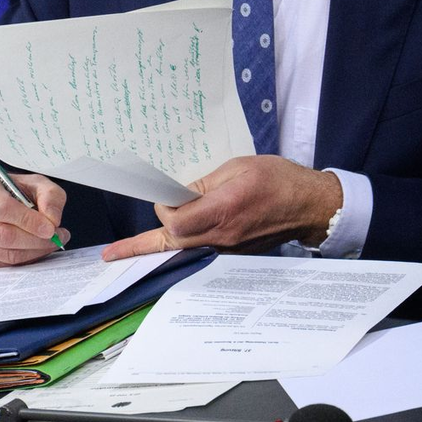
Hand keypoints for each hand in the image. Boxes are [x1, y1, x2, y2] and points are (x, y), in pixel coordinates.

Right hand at [0, 168, 70, 266]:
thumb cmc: (13, 192)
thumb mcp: (35, 184)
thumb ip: (50, 196)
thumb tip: (52, 220)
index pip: (2, 208)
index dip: (28, 221)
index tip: (50, 228)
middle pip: (0, 233)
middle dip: (33, 240)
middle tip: (55, 238)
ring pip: (1, 252)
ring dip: (30, 252)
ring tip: (49, 244)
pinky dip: (21, 260)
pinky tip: (34, 250)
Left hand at [102, 157, 342, 260]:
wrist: (310, 206)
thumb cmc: (278, 179)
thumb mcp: (239, 167)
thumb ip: (205, 183)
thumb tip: (177, 193)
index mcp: (223, 211)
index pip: (176, 224)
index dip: (162, 211)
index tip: (162, 196)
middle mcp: (223, 236)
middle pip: (173, 244)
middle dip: (142, 245)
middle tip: (111, 253)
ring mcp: (228, 248)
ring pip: (184, 250)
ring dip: (157, 247)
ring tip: (123, 253)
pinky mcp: (233, 251)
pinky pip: (199, 249)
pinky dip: (179, 245)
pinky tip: (163, 240)